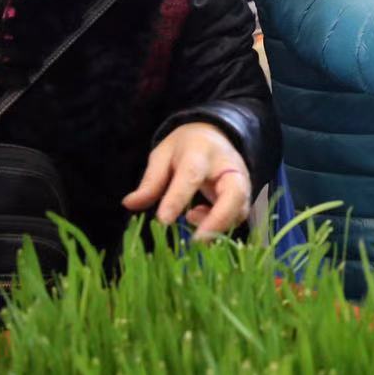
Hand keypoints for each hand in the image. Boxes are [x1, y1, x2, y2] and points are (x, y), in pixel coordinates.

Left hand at [124, 123, 250, 238]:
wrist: (215, 135)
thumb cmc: (186, 146)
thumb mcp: (163, 155)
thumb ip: (151, 181)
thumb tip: (129, 204)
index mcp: (200, 152)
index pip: (191, 175)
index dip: (178, 199)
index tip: (164, 220)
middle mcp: (228, 167)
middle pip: (234, 193)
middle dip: (218, 219)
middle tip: (197, 240)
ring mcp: (241, 182)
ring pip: (239, 210)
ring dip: (217, 225)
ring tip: (190, 218)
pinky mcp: (244, 197)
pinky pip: (237, 217)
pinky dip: (220, 225)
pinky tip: (200, 218)